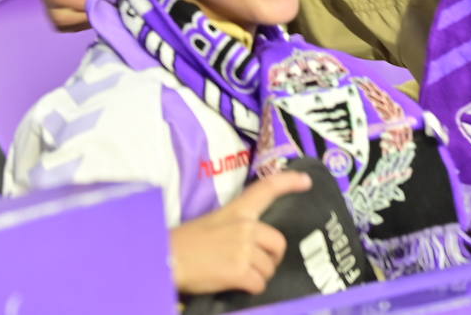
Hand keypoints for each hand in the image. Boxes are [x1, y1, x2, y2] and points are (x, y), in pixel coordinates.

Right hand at [38, 0, 115, 30]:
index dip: (81, 4)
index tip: (104, 2)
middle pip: (58, 14)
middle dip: (84, 16)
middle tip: (109, 9)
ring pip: (60, 23)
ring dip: (84, 22)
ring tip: (105, 11)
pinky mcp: (55, 7)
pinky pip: (65, 25)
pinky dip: (82, 24)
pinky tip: (98, 13)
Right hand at [168, 170, 312, 294]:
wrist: (165, 259)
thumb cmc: (184, 243)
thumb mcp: (212, 223)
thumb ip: (236, 228)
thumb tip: (254, 243)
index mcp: (237, 210)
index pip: (267, 189)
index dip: (289, 182)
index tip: (306, 181)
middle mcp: (245, 226)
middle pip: (278, 243)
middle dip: (272, 258)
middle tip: (257, 266)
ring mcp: (243, 248)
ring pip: (269, 268)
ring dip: (258, 276)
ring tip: (238, 276)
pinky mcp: (239, 270)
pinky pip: (258, 284)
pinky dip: (250, 289)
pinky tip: (235, 285)